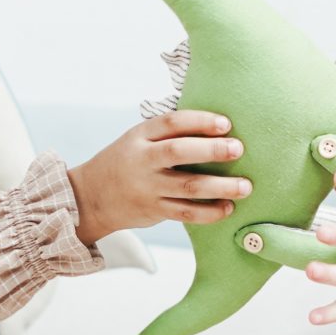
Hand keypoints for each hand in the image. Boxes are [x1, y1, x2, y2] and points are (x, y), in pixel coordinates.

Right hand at [67, 109, 249, 245]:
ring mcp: (147, 187)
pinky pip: (186, 213)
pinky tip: (227, 208)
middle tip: (238, 149)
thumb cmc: (126, 161)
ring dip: (220, 187)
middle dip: (212, 150)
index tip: (226, 123)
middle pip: (179, 152)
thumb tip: (217, 125)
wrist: (90, 197)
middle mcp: (142, 160)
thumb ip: (168, 132)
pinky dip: (209, 212)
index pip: (171, 122)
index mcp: (140, 135)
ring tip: (245, 187)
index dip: (200, 121)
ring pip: (187, 187)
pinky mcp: (153, 210)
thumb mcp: (137, 139)